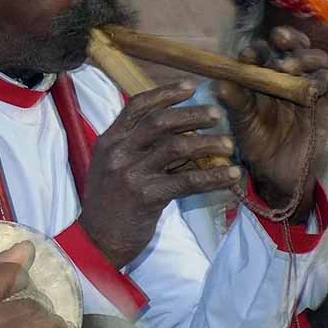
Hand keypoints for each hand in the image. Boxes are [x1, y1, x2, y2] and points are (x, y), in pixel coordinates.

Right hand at [80, 81, 241, 268]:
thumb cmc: (110, 204)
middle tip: (217, 114)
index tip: (191, 87)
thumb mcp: (114, 168)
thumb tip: (181, 133)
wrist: (97, 241)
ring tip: (229, 145)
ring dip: (207, 143)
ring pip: (176, 147)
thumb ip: (140, 148)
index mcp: (109, 140)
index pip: (137, 105)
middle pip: (160, 121)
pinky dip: (212, 176)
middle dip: (191, 114)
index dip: (165, 93)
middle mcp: (118, 152)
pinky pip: (186, 181)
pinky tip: (230, 175)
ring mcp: (131, 173)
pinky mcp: (146, 196)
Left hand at [215, 27, 327, 221]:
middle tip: (278, 40)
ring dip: (305, 57)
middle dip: (289, 38)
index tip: (249, 55)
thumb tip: (220, 83)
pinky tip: (315, 85)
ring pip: (317, 58)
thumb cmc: (257, 144)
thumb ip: (235, 102)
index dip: (256, 49)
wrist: (278, 174)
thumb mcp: (242, 124)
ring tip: (290, 68)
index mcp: (262, 76)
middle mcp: (287, 76)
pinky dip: (327, 79)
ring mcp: (310, 86)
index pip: (262, 52)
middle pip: (293, 46)